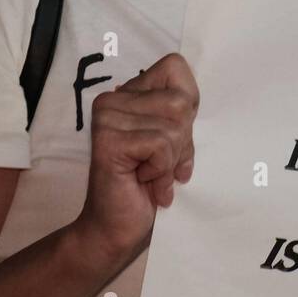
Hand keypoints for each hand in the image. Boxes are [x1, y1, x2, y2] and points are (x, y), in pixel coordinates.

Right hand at [73, 53, 198, 267]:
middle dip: (182, 141)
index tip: (173, 137)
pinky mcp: (108, 140)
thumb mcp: (172, 140)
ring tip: (150, 175)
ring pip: (174, 126)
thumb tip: (190, 100)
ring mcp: (107, 118)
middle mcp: (111, 99)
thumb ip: (180, 114)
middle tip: (161, 165)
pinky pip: (161, 144)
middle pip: (181, 102)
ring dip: (171, 160)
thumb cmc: (147, 186)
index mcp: (127, 93)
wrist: (116, 228)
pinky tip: (144, 183)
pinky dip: (161, 171)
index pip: (175, 67)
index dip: (188, 104)